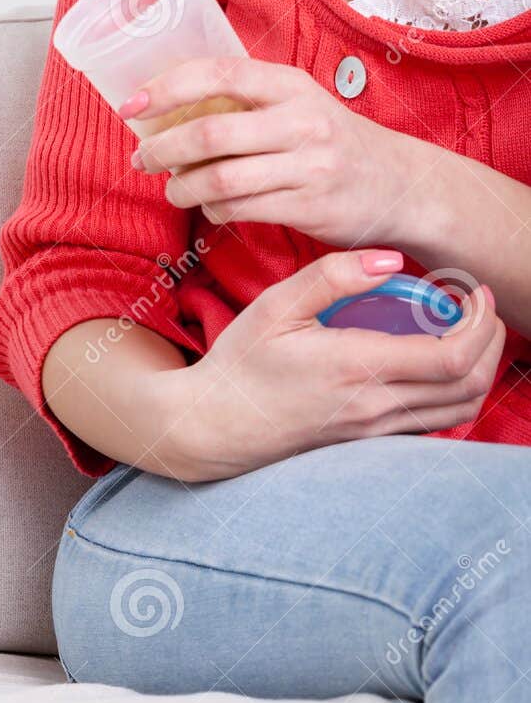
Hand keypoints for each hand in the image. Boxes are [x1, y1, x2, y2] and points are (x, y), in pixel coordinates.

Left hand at [126, 55, 424, 246]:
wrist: (401, 185)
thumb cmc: (332, 141)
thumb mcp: (299, 103)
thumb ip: (247, 100)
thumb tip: (168, 106)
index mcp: (291, 84)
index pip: (218, 74)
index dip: (166, 88)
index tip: (131, 106)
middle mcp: (302, 120)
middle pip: (210, 133)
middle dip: (162, 148)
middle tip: (141, 158)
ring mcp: (309, 165)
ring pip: (220, 178)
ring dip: (182, 186)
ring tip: (171, 188)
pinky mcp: (310, 207)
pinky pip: (241, 210)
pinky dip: (214, 210)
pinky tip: (209, 207)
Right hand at [172, 250, 505, 477]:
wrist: (212, 427)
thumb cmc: (239, 365)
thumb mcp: (275, 307)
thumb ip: (333, 276)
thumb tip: (391, 260)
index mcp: (356, 369)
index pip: (452, 357)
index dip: (480, 324)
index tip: (473, 292)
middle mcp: (374, 407)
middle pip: (468, 385)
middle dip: (490, 342)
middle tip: (477, 307)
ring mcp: (374, 432)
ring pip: (458, 410)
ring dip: (477, 369)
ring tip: (464, 331)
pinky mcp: (368, 443)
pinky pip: (432, 422)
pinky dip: (451, 391)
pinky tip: (431, 361)